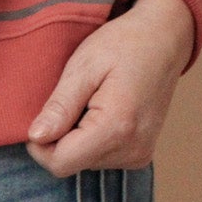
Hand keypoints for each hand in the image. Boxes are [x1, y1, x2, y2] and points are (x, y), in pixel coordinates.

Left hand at [26, 0, 195, 178]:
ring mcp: (139, 155)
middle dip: (60, 138)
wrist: (165, 38)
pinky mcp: (140, 155)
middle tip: (74, 100)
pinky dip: (92, 139)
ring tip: (92, 102)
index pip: (60, 163)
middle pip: (71, 163)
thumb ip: (59, 106)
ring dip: (76, 137)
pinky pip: (100, 158)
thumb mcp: (84, 66)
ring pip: (83, 162)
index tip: (44, 116)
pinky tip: (102, 112)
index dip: (41, 145)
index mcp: (117, 128)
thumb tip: (35, 137)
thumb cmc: (123, 44)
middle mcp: (132, 149)